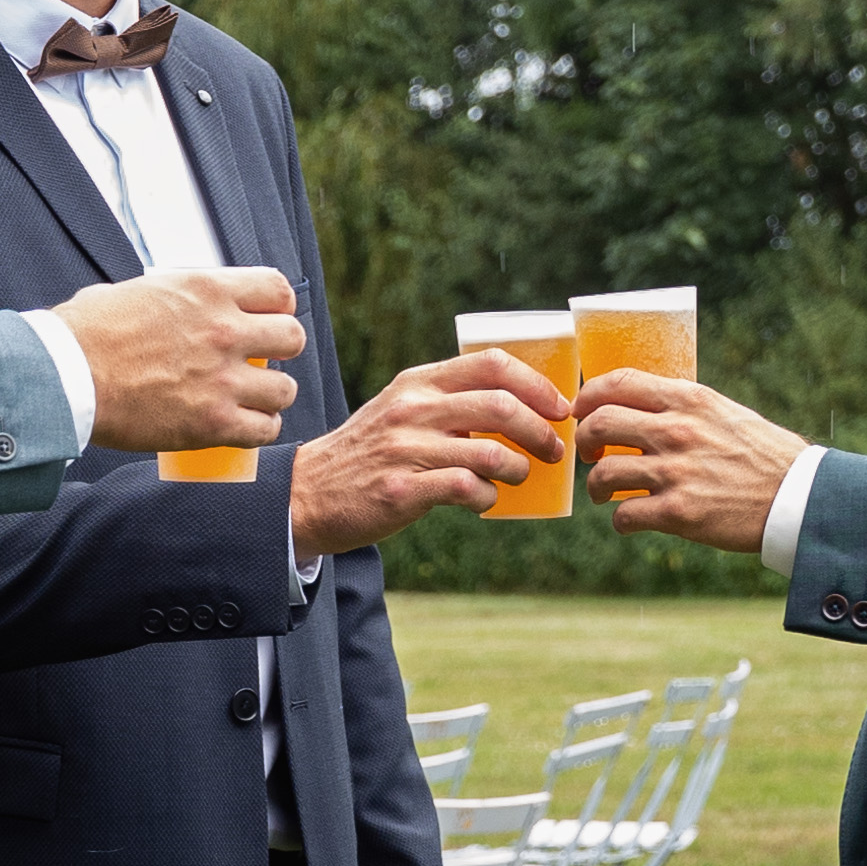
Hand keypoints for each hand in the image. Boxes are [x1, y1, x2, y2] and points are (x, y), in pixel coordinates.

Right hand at [60, 266, 302, 454]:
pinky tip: (243, 427)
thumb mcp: (136, 291)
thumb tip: (171, 303)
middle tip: (257, 361)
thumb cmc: (86, 334)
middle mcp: (224, 330)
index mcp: (207, 291)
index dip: (277, 307)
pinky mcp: (213, 422)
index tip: (265, 319)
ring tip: (251, 399)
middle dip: (279, 350)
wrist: (66, 376)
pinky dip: (258, 430)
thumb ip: (170, 296)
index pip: (278, 290)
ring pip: (284, 389)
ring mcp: (223, 378)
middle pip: (292, 338)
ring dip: (270, 396)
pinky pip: (265, 429)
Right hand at [284, 350, 573, 555]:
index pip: (492, 364)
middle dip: (540, 430)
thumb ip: (448, 405)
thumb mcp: (402, 412)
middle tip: (553, 450)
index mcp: (418, 383)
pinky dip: (487, 497)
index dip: (537, 384)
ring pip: (490, 450)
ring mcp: (406, 449)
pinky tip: (483, 501)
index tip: (559, 407)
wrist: (307, 493)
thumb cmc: (369, 455)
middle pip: (501, 405)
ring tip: (517, 478)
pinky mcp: (402, 489)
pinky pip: (468, 489)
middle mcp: (413, 409)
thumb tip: (521, 412)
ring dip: (517, 468)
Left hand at [574, 370, 807, 553]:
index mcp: (688, 399)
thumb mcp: (723, 412)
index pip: (618, 382)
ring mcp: (676, 472)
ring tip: (604, 494)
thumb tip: (640, 407)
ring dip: (596, 486)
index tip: (581, 411)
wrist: (797, 496)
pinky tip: (630, 521)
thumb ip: (682, 407)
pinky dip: (620, 521)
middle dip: (585, 442)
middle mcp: (677, 430)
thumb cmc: (763, 454)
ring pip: (603, 474)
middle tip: (591, 456)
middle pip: (598, 424)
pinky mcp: (679, 512)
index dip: (588, 397)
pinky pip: (625, 515)